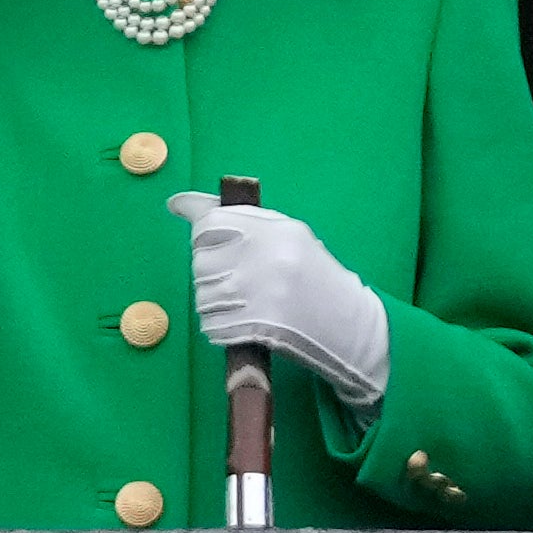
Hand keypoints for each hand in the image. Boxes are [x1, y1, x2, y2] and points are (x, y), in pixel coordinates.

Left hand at [168, 193, 390, 407]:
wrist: (353, 326)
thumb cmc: (314, 278)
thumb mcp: (288, 237)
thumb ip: (238, 219)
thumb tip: (178, 204)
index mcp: (275, 230)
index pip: (210, 222)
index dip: (201, 233)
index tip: (204, 240)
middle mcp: (266, 256)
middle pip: (201, 261)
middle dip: (211, 272)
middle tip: (238, 281)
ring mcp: (261, 292)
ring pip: (203, 294)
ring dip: (214, 302)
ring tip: (246, 304)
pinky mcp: (259, 325)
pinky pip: (212, 324)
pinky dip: (219, 327)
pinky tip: (245, 324)